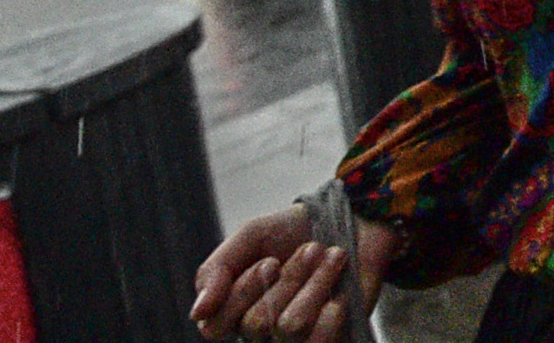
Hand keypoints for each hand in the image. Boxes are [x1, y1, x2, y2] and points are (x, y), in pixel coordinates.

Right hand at [191, 204, 395, 338]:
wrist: (355, 222)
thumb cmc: (295, 232)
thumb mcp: (251, 236)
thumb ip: (216, 269)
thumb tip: (197, 313)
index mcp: (235, 311)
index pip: (215, 327)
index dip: (243, 292)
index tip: (270, 260)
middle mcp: (262, 332)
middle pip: (255, 324)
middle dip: (289, 277)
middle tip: (311, 249)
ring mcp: (294, 341)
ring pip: (290, 327)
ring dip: (315, 282)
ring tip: (333, 257)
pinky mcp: (326, 341)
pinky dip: (332, 313)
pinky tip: (339, 294)